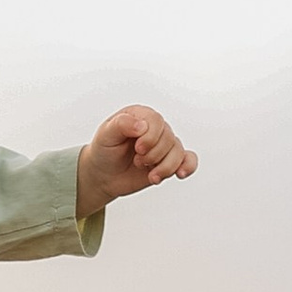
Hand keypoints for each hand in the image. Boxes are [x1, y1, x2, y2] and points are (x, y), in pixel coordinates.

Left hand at [76, 103, 195, 214]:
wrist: (103, 174)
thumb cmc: (104, 151)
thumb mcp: (105, 135)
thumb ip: (121, 124)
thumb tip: (142, 126)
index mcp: (140, 116)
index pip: (156, 121)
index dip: (150, 137)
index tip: (137, 149)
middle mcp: (155, 128)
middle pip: (168, 138)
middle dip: (153, 155)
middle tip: (137, 161)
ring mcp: (164, 145)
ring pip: (178, 152)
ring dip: (165, 167)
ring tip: (151, 175)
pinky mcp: (169, 161)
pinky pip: (188, 159)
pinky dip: (188, 166)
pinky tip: (180, 174)